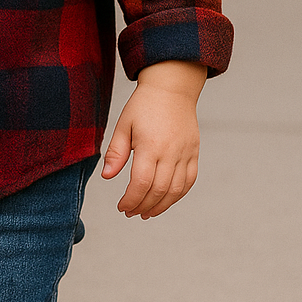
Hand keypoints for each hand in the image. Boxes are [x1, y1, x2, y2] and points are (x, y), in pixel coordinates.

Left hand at [101, 61, 205, 219]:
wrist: (172, 88)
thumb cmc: (144, 105)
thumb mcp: (123, 125)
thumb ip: (115, 153)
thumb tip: (106, 177)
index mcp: (151, 145)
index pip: (141, 183)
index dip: (131, 200)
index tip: (122, 207)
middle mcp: (171, 151)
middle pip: (159, 190)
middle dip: (143, 206)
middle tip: (131, 212)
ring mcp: (185, 153)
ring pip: (176, 190)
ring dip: (161, 206)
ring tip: (147, 213)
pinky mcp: (194, 152)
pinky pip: (189, 181)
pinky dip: (178, 195)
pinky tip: (165, 200)